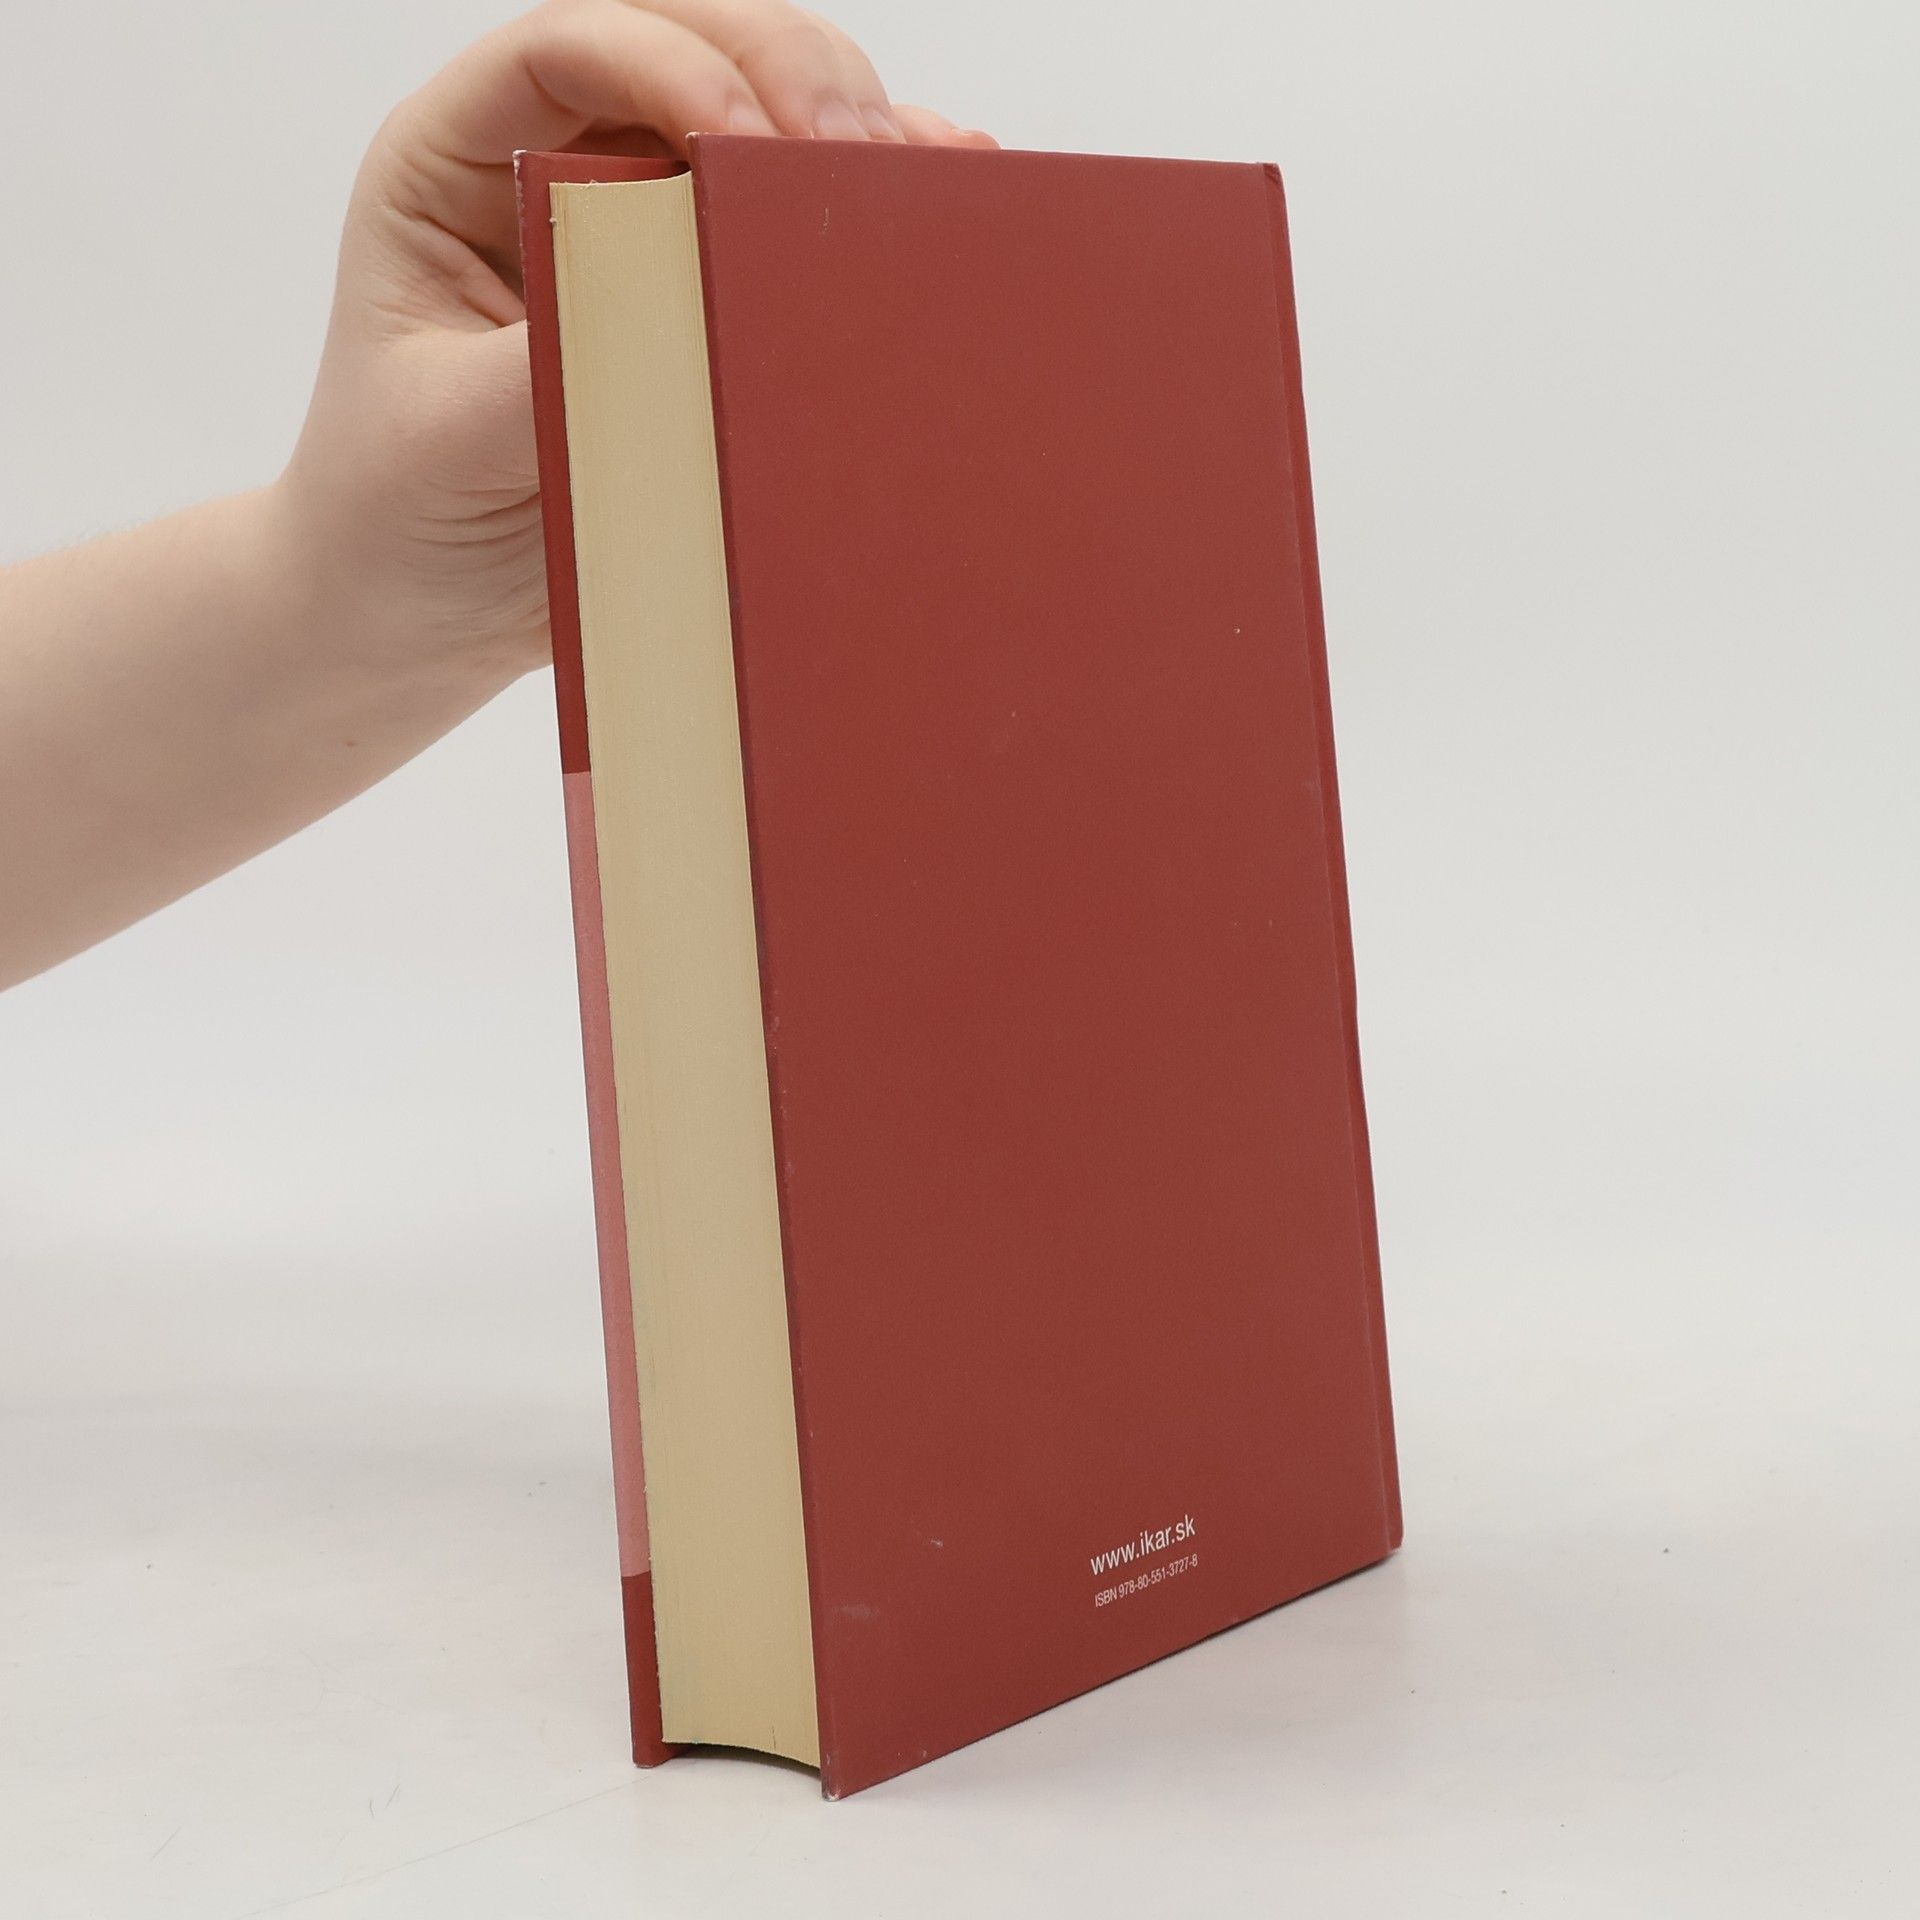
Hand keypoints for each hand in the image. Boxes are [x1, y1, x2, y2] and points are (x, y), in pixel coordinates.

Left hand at [280, 0, 995, 690]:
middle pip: (685, 49)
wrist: (413, 610)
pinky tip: (940, 201)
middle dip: (784, 76)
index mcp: (456, 164)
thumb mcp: (446, 439)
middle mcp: (552, 169)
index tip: (744, 140)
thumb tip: (681, 312)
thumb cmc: (393, 513)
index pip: (567, 49)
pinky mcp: (705, 302)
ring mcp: (639, 232)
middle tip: (856, 151)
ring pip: (758, 120)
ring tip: (919, 178)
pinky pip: (790, 225)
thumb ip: (545, 366)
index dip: (669, 61)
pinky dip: (866, 210)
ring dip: (842, 134)